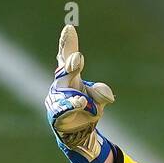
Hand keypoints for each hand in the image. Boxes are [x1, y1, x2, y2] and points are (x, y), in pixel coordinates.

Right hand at [45, 24, 114, 162]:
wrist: (82, 134)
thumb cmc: (88, 109)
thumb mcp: (99, 100)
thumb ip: (102, 93)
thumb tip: (107, 95)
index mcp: (71, 75)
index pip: (68, 55)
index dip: (67, 43)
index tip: (69, 28)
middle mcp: (61, 84)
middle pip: (64, 70)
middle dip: (70, 63)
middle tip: (77, 57)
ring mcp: (56, 98)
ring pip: (64, 91)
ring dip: (72, 90)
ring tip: (82, 92)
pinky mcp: (56, 115)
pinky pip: (62, 109)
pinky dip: (71, 105)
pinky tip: (80, 102)